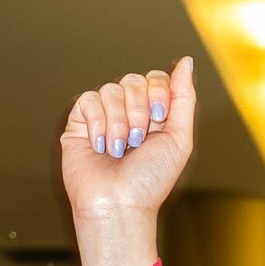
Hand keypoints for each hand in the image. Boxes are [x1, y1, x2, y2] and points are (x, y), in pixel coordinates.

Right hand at [59, 58, 195, 265]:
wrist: (119, 204)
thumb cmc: (150, 181)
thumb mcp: (179, 138)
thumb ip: (184, 98)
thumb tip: (185, 60)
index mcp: (153, 115)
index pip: (155, 79)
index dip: (158, 92)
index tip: (159, 119)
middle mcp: (128, 112)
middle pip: (133, 80)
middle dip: (139, 111)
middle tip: (137, 141)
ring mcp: (103, 116)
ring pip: (111, 89)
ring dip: (119, 122)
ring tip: (118, 150)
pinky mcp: (79, 123)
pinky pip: (88, 100)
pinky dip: (98, 124)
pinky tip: (100, 146)